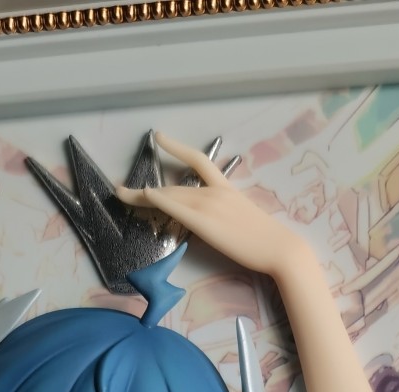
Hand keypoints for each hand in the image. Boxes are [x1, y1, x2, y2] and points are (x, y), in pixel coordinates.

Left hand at [116, 132, 311, 280]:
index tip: (158, 137)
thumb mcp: (243, 221)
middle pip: (174, 185)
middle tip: (120, 187)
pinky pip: (176, 207)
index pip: (199, 161)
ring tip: (119, 194)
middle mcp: (215, 192)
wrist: (279, 247)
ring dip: (141, 196)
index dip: (176, 147)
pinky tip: (143, 194)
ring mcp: (209, 205)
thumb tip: (214, 223)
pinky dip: (158, 199)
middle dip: (144, 188)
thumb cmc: (267, 240)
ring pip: (170, 195)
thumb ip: (225, 217)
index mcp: (226, 189)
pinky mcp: (205, 222)